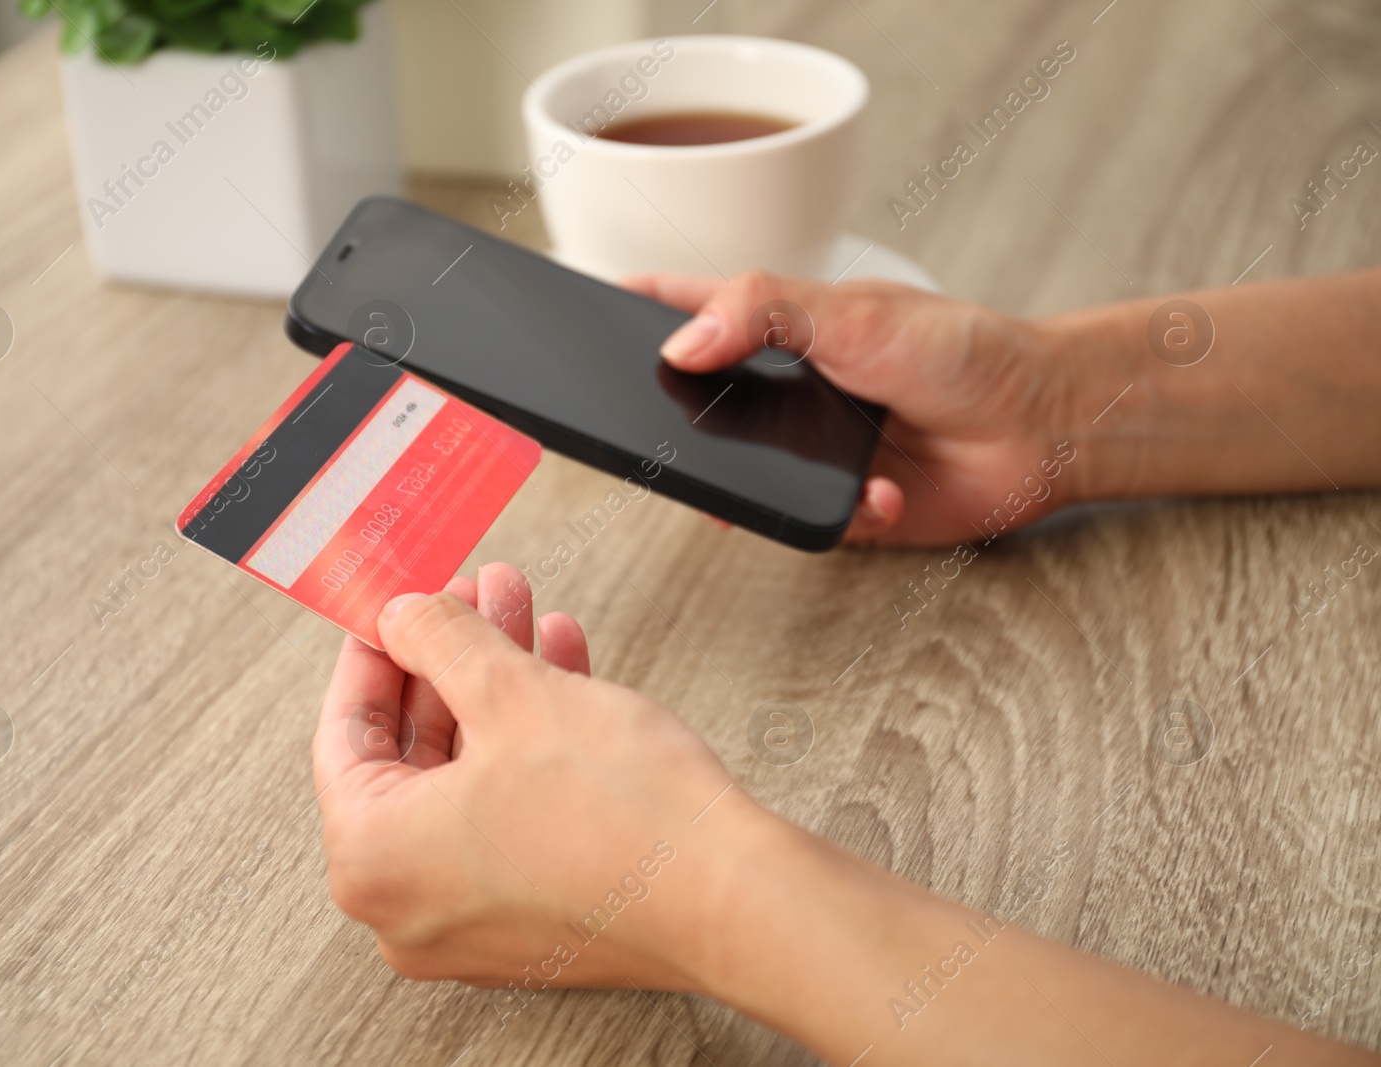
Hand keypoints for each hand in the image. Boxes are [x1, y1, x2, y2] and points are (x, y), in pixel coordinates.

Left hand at [312, 565, 743, 995]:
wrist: (732, 897)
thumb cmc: (620, 817)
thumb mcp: (510, 691)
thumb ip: (438, 639)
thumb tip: (404, 616)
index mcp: (372, 860)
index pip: (343, 733)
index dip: (375, 651)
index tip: (394, 608)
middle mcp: (407, 906)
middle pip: (413, 751)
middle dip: (451, 659)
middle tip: (471, 597)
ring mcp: (471, 918)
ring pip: (466, 775)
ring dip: (497, 687)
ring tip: (525, 613)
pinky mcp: (533, 914)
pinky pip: (506, 811)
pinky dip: (526, 742)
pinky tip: (559, 669)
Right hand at [621, 272, 1082, 546]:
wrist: (1044, 426)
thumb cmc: (962, 350)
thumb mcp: (855, 314)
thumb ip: (762, 313)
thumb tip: (680, 345)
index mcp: (780, 326)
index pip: (684, 308)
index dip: (630, 310)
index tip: (578, 315)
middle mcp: (784, 389)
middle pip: (696, 403)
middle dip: (675, 424)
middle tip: (653, 435)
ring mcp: (806, 450)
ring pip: (740, 478)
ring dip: (753, 486)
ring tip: (768, 482)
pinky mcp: (837, 507)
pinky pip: (807, 523)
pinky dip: (846, 511)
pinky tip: (882, 492)